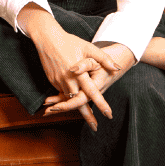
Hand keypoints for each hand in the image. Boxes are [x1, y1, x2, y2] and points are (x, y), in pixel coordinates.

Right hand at [22, 7, 119, 129]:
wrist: (47, 38)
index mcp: (78, 73)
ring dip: (76, 108)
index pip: (91, 91)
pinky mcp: (52, 80)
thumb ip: (104, 59)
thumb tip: (117, 68)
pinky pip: (61, 92)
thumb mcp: (88, 47)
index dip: (100, 103)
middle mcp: (67, 80)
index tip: (108, 114)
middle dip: (86, 115)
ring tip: (88, 118)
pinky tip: (70, 102)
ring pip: (69, 98)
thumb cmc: (69, 41)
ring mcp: (58, 81)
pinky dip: (66, 98)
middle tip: (95, 127)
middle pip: (78, 102)